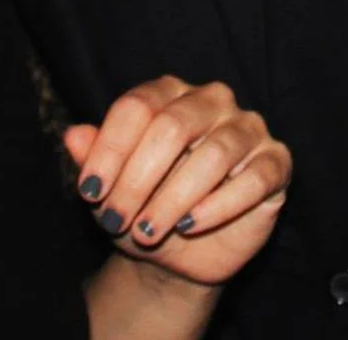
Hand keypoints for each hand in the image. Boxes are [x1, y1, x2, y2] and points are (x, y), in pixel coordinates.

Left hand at [67, 77, 289, 286]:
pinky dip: (218, 205)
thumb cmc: (142, 207)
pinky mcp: (275, 162)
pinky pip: (254, 178)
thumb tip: (72, 135)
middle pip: (173, 126)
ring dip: (174, 198)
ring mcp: (248, 128)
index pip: (137, 107)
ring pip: (214, 154)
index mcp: (169, 93)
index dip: (110, 150)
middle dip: (138, 179)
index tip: (89, 192)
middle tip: (116, 219)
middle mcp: (212, 100)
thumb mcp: (110, 190)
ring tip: (147, 231)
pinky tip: (189, 225)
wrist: (179, 253)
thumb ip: (93, 160)